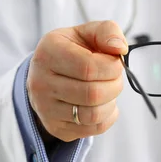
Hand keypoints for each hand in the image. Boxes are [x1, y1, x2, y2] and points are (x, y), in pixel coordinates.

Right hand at [27, 20, 126, 141]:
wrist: (49, 72)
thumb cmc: (74, 50)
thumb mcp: (88, 32)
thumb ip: (108, 32)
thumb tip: (119, 49)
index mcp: (48, 52)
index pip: (88, 67)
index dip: (112, 67)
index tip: (116, 62)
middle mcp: (41, 82)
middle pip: (92, 94)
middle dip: (114, 85)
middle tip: (114, 77)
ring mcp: (45, 108)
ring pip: (93, 115)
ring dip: (111, 102)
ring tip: (108, 90)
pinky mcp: (55, 127)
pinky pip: (92, 129)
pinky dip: (107, 117)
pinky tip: (102, 103)